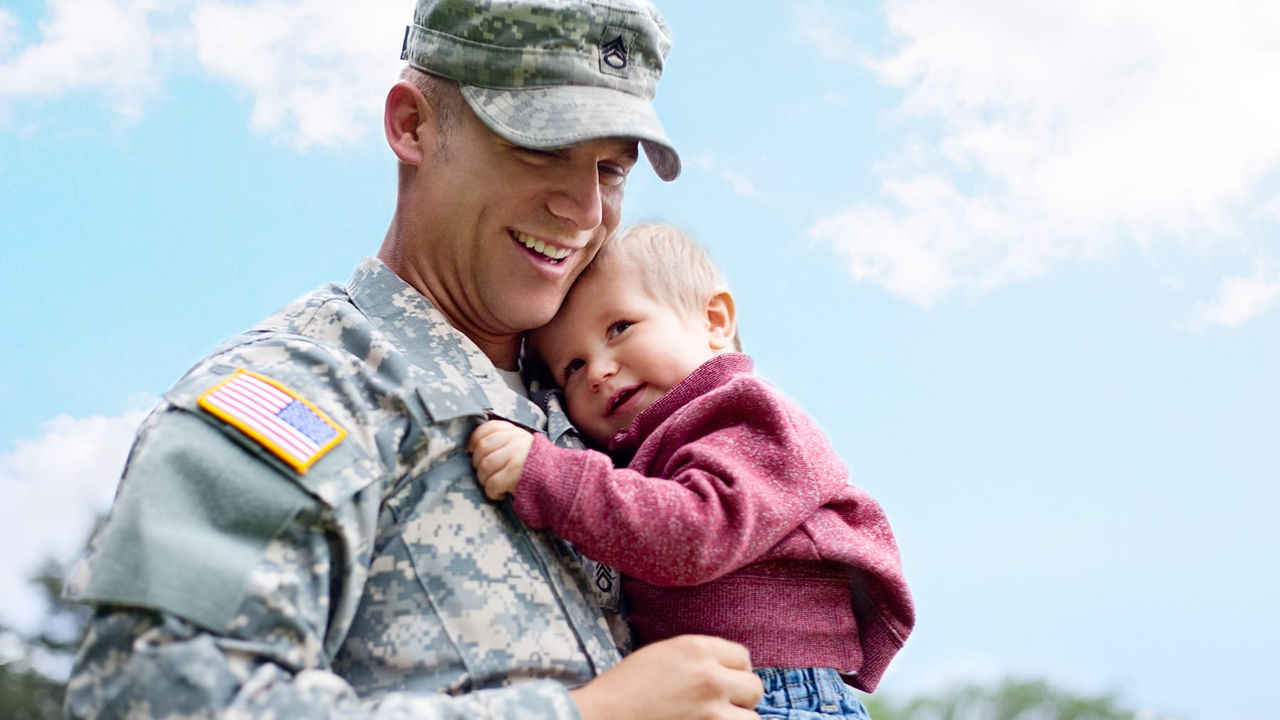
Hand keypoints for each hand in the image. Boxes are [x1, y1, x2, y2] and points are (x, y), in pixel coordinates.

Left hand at [467, 419, 533, 499]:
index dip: (474, 440)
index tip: (472, 450)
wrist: (558, 482)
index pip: (488, 428)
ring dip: (484, 479)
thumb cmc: (534, 467)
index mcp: (515, 432)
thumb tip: (474, 446)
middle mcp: (515, 440)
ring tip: (493, 484)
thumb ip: (503, 441)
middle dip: (477, 463)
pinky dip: (492, 492)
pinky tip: (500, 493)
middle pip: (482, 448)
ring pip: (484, 466)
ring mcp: (515, 456)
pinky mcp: (514, 473)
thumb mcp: (521, 446)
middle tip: (486, 473)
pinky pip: (491, 483)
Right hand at [570, 635, 762, 719]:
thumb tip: (726, 670)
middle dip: (740, 698)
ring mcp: (711, 712)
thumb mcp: (663, 655)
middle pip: (754, 688)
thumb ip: (698, 658)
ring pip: (753, 719)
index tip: (724, 683)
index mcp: (697, 649)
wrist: (603, 717)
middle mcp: (710, 677)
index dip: (734, 672)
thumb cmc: (625, 688)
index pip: (743, 657)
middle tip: (720, 706)